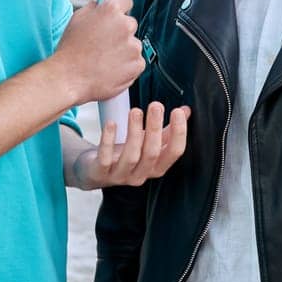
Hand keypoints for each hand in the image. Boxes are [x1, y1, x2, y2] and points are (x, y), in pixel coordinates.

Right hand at [53, 0, 141, 104]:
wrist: (68, 78)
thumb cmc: (71, 48)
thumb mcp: (80, 17)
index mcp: (111, 9)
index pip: (125, 2)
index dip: (117, 13)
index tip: (111, 21)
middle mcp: (125, 24)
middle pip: (130, 24)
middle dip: (119, 32)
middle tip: (102, 44)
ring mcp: (133, 45)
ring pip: (132, 44)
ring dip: (123, 50)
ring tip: (103, 59)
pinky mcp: (137, 64)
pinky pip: (136, 62)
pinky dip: (126, 66)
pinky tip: (109, 68)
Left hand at [73, 102, 190, 188]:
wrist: (95, 170)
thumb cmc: (125, 154)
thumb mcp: (148, 143)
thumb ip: (167, 130)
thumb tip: (186, 110)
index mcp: (156, 166)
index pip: (174, 152)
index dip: (179, 133)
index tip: (177, 111)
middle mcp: (141, 174)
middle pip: (152, 153)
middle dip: (155, 128)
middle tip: (156, 105)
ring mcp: (120, 175)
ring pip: (131, 156)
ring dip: (134, 132)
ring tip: (136, 111)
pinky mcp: (101, 172)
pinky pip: (105, 158)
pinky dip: (108, 140)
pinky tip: (112, 123)